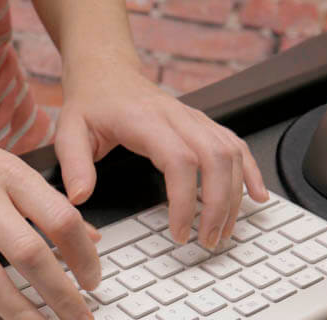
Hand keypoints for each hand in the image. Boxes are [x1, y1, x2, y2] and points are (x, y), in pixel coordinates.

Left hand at [55, 63, 268, 248]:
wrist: (107, 72)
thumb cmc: (92, 102)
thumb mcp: (70, 130)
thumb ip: (73, 165)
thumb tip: (81, 198)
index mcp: (146, 120)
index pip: (179, 161)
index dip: (185, 201)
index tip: (179, 232)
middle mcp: (177, 117)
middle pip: (215, 159)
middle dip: (218, 205)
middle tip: (208, 240)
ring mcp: (194, 119)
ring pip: (230, 154)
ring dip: (234, 195)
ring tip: (224, 231)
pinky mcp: (203, 124)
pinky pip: (236, 145)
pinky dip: (250, 171)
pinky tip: (257, 196)